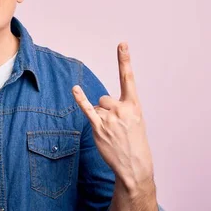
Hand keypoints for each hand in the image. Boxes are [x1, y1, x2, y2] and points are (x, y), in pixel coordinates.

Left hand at [72, 43, 153, 190]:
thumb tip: (101, 102)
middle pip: (104, 98)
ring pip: (97, 107)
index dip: (124, 60)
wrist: (135, 165)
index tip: (122, 44)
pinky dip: (80, 99)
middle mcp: (122, 109)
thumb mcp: (136, 121)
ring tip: (111, 134)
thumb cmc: (135, 143)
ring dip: (100, 119)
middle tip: (116, 128)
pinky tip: (75, 89)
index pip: (128, 78)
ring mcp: (109, 118)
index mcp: (134, 105)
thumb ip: (122, 107)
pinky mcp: (98, 127)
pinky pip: (87, 109)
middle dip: (107, 111)